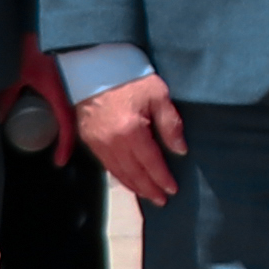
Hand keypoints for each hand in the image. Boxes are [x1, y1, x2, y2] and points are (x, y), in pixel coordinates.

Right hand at [77, 71, 185, 207]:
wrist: (94, 67)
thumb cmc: (129, 77)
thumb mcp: (158, 95)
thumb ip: (170, 124)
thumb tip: (180, 150)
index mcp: (131, 132)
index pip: (151, 163)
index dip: (162, 178)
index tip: (172, 189)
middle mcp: (112, 143)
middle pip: (134, 173)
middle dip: (149, 189)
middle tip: (161, 200)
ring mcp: (97, 143)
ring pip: (118, 172)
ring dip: (134, 186)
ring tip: (147, 194)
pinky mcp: (88, 140)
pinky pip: (106, 165)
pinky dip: (119, 176)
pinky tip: (128, 180)